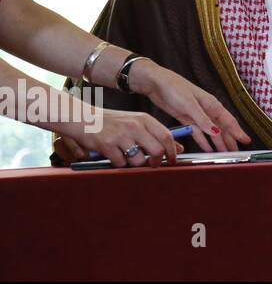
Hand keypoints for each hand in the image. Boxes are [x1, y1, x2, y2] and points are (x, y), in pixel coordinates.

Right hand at [50, 108, 182, 167]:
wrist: (83, 118)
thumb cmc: (112, 122)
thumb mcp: (135, 122)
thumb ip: (155, 134)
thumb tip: (178, 148)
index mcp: (144, 119)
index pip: (166, 136)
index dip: (172, 151)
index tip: (173, 160)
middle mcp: (134, 126)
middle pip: (157, 150)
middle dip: (157, 162)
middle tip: (153, 165)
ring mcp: (120, 136)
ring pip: (139, 160)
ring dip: (135, 164)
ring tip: (128, 157)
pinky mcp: (107, 146)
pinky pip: (120, 163)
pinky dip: (119, 164)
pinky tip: (114, 156)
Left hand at [127, 59, 250, 152]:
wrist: (156, 83)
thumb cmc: (175, 88)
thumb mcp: (189, 104)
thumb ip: (202, 119)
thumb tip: (216, 132)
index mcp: (212, 104)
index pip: (228, 121)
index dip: (238, 131)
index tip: (246, 140)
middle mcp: (207, 110)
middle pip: (222, 128)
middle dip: (230, 140)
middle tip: (236, 153)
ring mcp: (197, 116)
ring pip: (211, 132)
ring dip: (217, 143)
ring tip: (224, 153)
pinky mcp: (186, 119)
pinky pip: (198, 133)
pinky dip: (203, 141)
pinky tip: (207, 149)